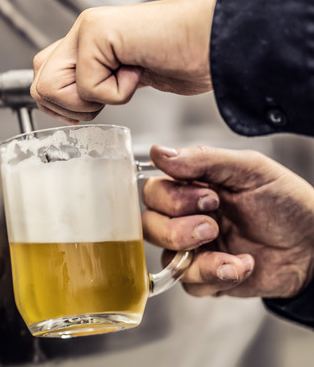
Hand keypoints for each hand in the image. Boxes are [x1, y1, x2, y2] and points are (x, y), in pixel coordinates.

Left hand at [31, 0, 216, 123]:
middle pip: (38, 86)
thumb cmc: (186, 59)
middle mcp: (81, 33)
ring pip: (52, 88)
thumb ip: (94, 81)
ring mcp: (87, 29)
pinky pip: (88, 86)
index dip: (63, 105)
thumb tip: (63, 104)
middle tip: (110, 93)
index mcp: (84, 43)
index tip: (96, 104)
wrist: (221, 42)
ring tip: (124, 79)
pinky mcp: (97, 32)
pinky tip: (139, 70)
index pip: (41, 79)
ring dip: (91, 100)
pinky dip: (118, 93)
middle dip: (72, 107)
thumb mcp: (127, 78)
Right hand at [142, 145, 313, 297]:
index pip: (152, 191)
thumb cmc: (287, 202)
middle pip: (149, 226)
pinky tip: (243, 266)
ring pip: (165, 258)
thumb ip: (203, 160)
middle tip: (213, 226)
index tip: (209, 197)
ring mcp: (195, 250)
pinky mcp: (207, 278)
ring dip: (196, 258)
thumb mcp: (250, 170)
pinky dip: (217, 277)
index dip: (171, 198)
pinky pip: (190, 284)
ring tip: (230, 253)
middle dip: (177, 230)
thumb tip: (158, 152)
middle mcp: (186, 218)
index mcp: (191, 187)